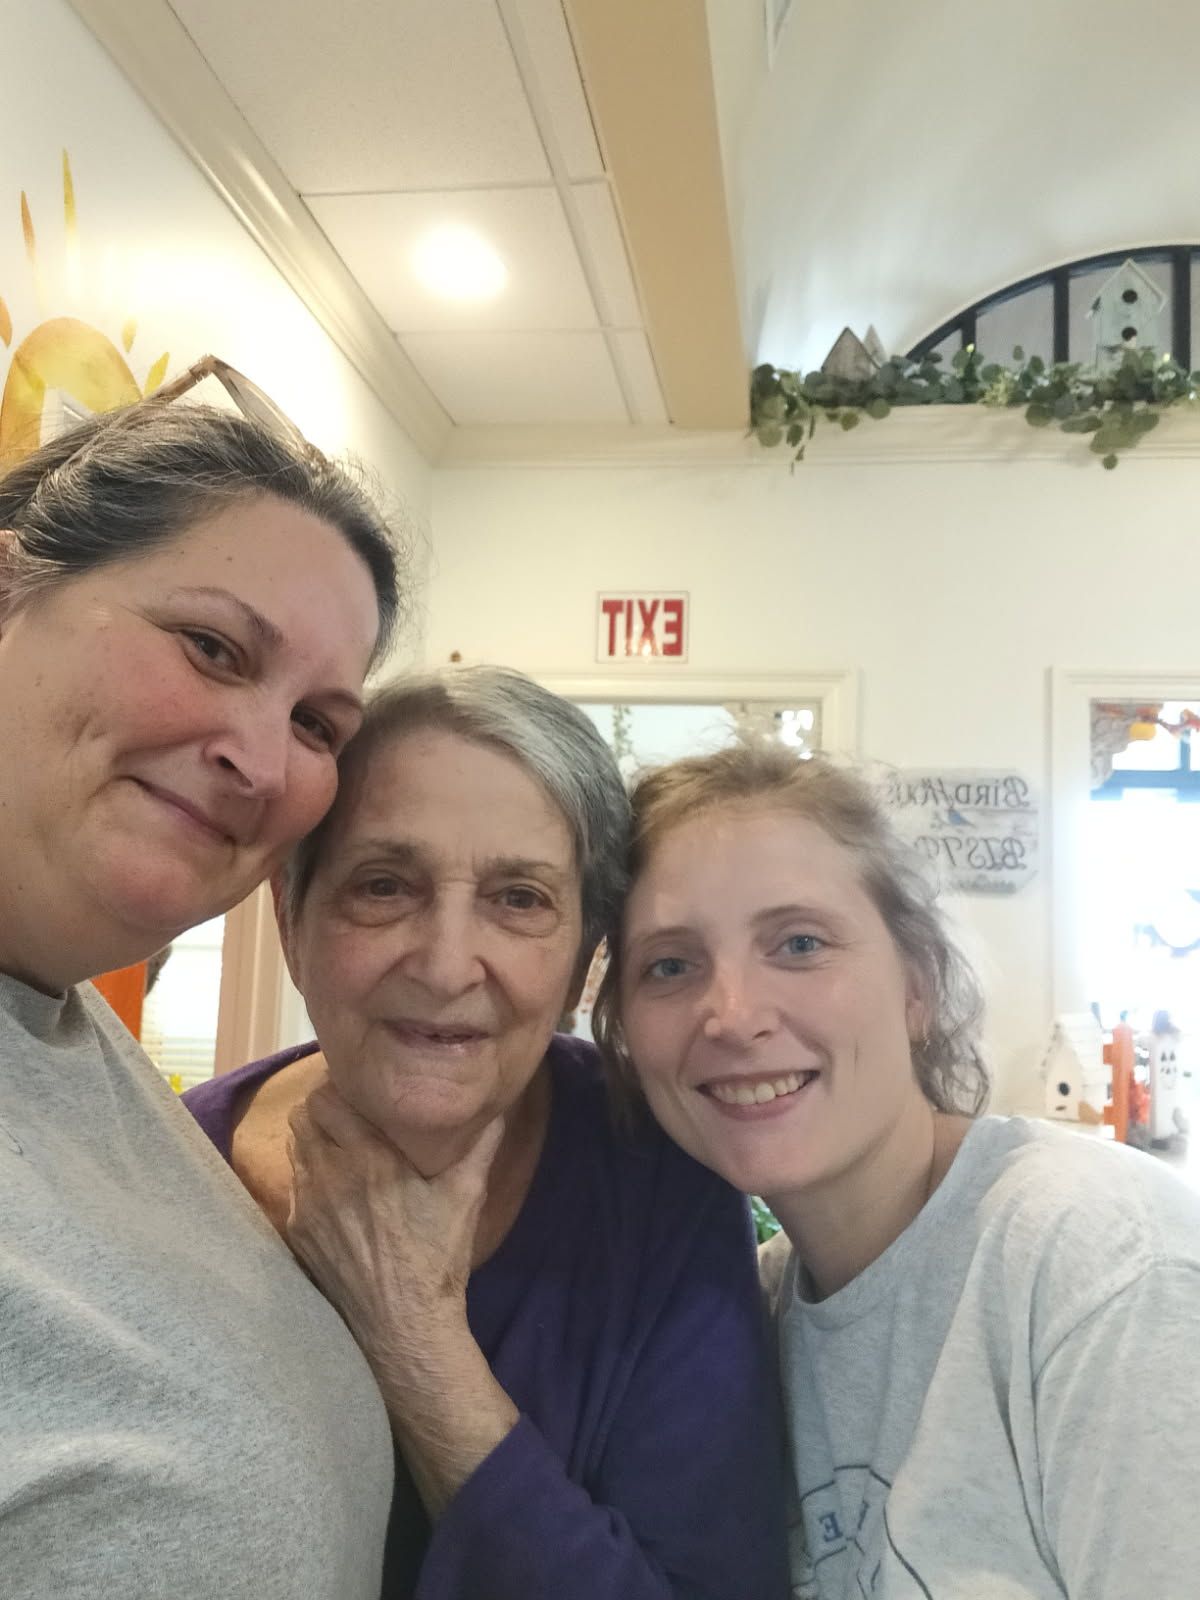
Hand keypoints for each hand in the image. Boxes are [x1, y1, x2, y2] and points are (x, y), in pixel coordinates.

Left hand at [285, 1085, 517, 1513]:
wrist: (403, 1324)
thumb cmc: (437, 1255)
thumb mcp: (466, 1194)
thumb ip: (479, 1143)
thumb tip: (494, 1105)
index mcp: (369, 1158)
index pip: (326, 1097)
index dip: (338, 1087)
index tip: (359, 1090)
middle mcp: (329, 1175)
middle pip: (302, 1116)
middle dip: (322, 1109)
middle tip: (348, 1113)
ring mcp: (307, 1207)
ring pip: (294, 1149)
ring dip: (314, 1141)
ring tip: (341, 1149)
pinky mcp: (298, 1235)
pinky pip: (294, 1188)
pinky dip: (310, 1180)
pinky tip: (335, 1192)